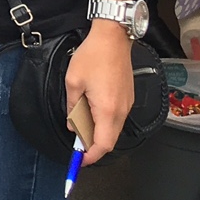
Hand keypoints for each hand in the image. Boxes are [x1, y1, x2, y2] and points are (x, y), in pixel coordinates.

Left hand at [63, 19, 133, 162]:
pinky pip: (116, 118)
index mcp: (107, 110)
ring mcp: (127, 104)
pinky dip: (104, 123)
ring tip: (79, 126)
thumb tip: (73, 124)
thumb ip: (72, 107)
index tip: (79, 160)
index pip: (102, 144)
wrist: (113, 38)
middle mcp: (121, 110)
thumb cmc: (93, 56)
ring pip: (113, 130)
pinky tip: (90, 114)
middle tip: (77, 145)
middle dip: (93, 146)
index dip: (91, 156)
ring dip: (97, 133)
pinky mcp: (127, 97)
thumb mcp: (73, 82)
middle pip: (109, 140)